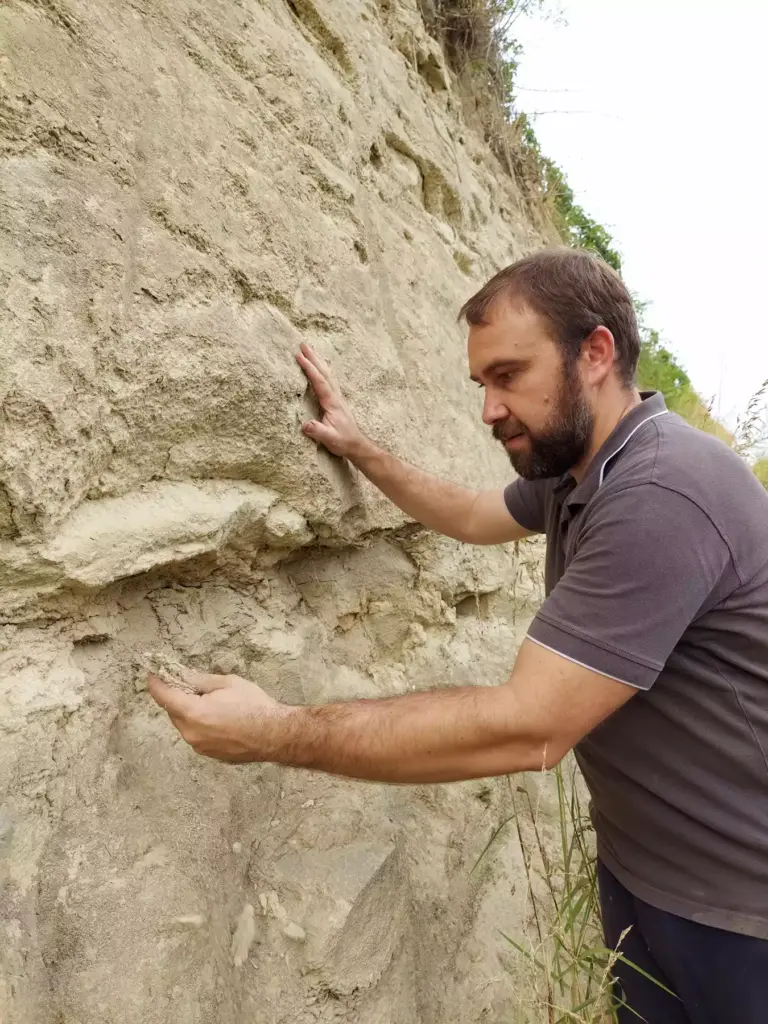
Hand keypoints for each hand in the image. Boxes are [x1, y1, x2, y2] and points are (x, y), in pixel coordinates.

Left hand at [147, 669, 290, 763]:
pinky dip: (199, 724)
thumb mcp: (227, 683)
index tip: (152, 673)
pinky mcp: (209, 754)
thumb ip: (199, 680)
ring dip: (189, 711)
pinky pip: (196, 734)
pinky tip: (219, 717)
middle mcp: (190, 733)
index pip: (163, 696)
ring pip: (184, 724)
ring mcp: (199, 747)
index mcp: (193, 713)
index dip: (156, 683)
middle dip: (177, 696)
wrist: (275, 735)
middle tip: (190, 684)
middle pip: (173, 711)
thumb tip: (181, 676)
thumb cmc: (254, 705)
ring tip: (211, 701)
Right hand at [296, 342, 365, 457]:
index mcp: (332, 403)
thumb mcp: (329, 439)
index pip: (319, 382)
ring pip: (328, 374)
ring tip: (310, 350)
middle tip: (303, 344)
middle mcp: (336, 397)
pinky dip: (323, 370)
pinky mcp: (337, 401)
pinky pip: (329, 380)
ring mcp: (337, 398)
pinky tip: (322, 367)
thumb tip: (305, 425)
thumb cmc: (343, 442)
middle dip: (313, 358)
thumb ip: (318, 431)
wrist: (357, 445)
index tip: (299, 356)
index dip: (309, 368)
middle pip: (324, 373)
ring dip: (318, 361)